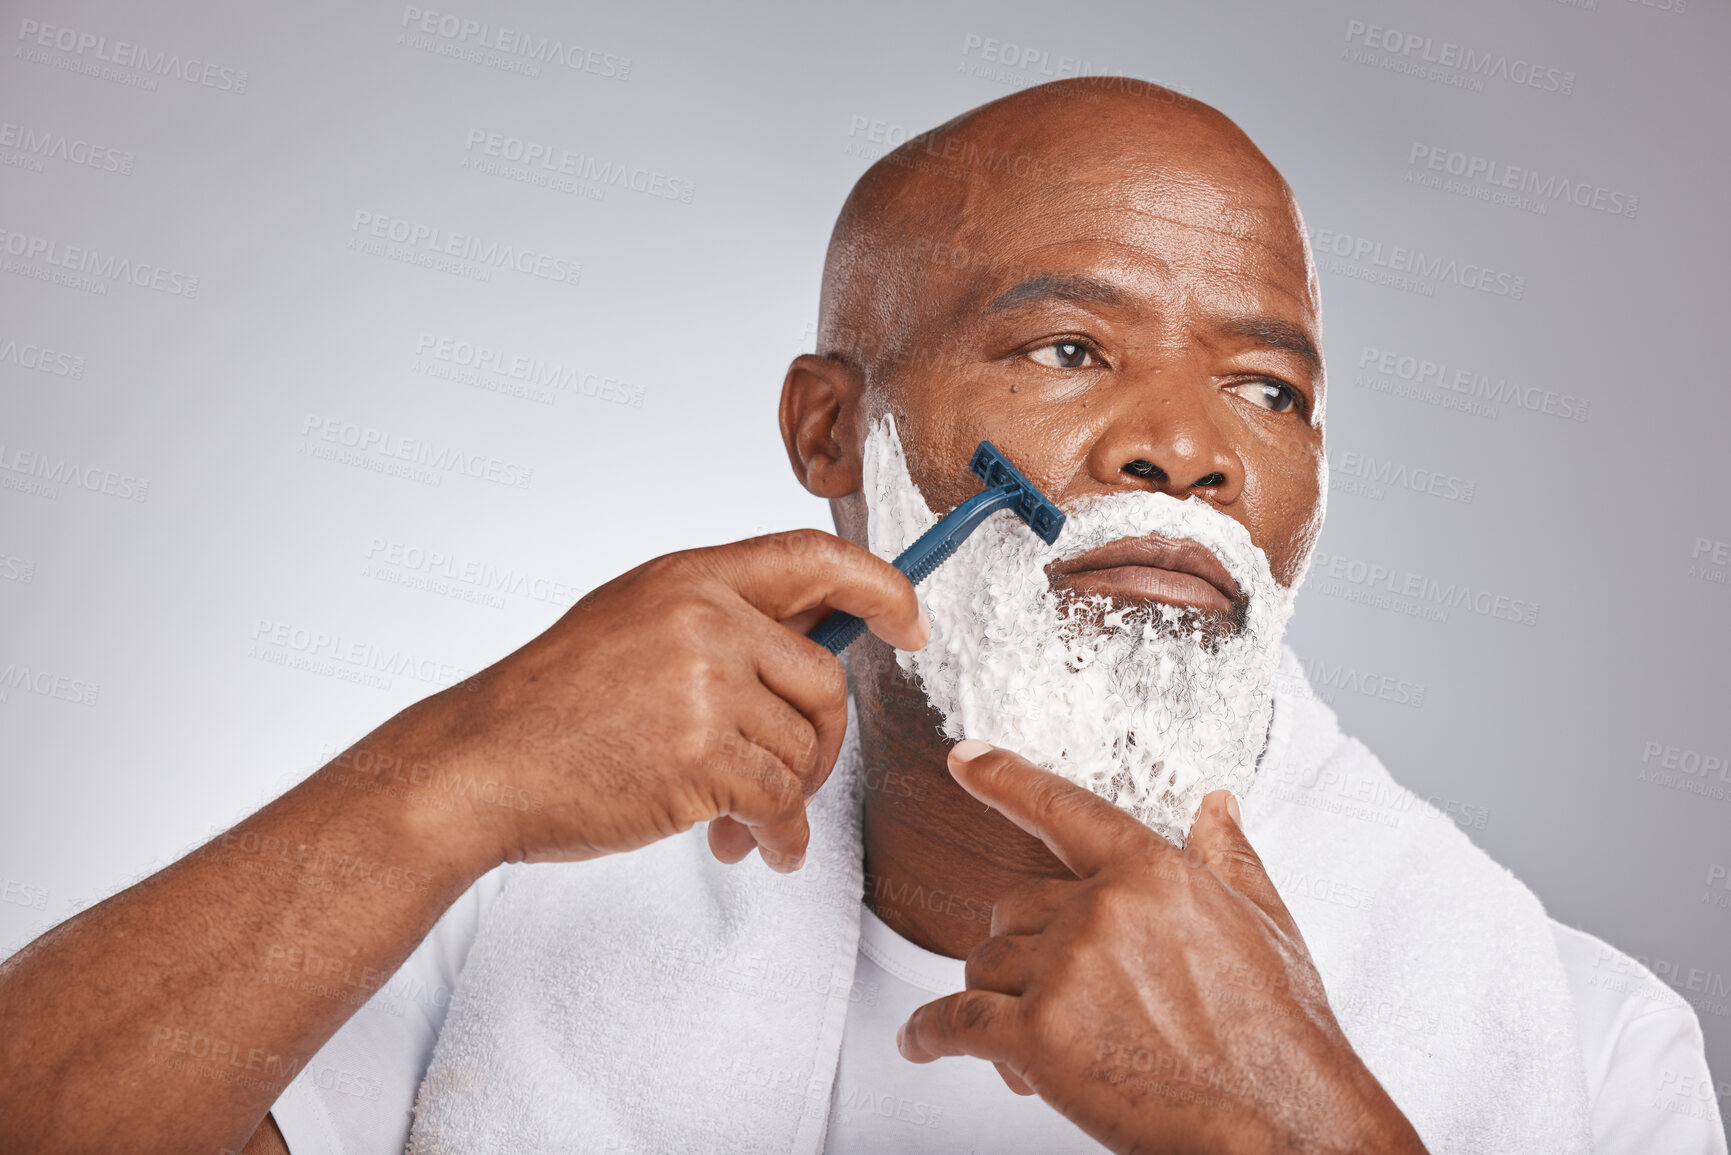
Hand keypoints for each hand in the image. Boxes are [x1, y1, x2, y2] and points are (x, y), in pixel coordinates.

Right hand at [345, 530, 925, 872]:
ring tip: (742, 825)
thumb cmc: (549, 707)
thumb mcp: (630, 624)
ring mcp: (706, 686)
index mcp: (689, 578)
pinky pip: (782, 800)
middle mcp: (705, 620)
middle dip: (821, 741)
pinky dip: (777, 836)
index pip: (814, 557)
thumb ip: (715, 624)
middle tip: (792, 780)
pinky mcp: (704, 756)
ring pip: (805, 748)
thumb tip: (807, 650)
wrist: (479, 765)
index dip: (880, 586)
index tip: (911, 620)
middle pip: (826, 678)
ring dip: (786, 799)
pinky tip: (750, 850)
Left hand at [896, 741, 1426, 1154]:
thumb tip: (1217, 807)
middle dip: (1024, 950)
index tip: (965, 759)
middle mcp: (1100, 911)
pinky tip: (919, 1042)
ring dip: (996, 999)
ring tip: (1034, 1042)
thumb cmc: (1280, 1037)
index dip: (1005, 779)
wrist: (1284, 1124)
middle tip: (1056, 995)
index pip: (1063, 811)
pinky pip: (955, 1023)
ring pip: (985, 965)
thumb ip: (1229, 858)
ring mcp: (1065, 972)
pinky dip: (928, 1034)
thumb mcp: (1266, 926)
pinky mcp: (1037, 1037)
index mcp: (1152, 874)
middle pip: (1013, 907)